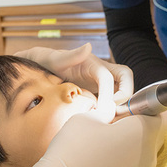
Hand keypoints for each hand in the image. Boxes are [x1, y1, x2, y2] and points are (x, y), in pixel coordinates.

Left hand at [15, 43, 133, 120]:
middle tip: (111, 112)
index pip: (109, 77)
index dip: (110, 93)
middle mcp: (101, 70)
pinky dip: (112, 108)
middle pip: (126, 77)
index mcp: (93, 63)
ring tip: (106, 118)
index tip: (103, 108)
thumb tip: (89, 46)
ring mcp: (101, 81)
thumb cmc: (47, 62)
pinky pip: (113, 98)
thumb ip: (71, 55)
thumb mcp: (55, 60)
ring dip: (121, 103)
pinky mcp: (98, 91)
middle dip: (125, 95)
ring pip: (123, 88)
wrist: (40, 67)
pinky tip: (100, 119)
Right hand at [15, 110, 166, 166]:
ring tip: (106, 139)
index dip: (151, 107)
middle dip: (141, 123)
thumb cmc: (74, 148)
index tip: (132, 106)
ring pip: (146, 149)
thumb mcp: (88, 117)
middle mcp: (149, 154)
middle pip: (157, 133)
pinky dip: (124, 157)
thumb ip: (108, 110)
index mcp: (143, 132)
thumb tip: (113, 111)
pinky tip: (103, 155)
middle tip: (116, 120)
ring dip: (132, 141)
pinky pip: (135, 164)